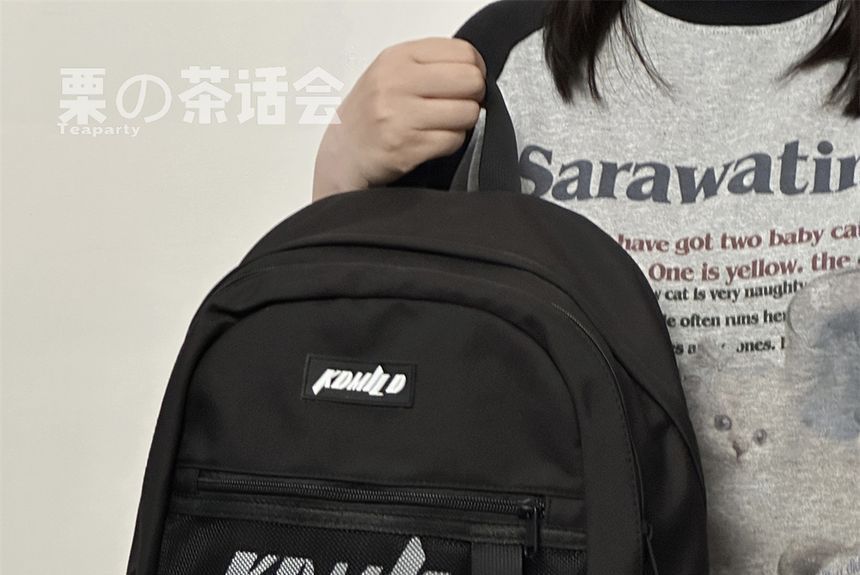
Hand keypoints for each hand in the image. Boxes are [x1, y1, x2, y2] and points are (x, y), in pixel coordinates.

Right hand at [312, 37, 486, 200]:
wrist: (343, 154)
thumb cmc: (371, 114)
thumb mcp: (391, 73)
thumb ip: (429, 64)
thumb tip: (476, 70)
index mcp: (397, 58)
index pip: (463, 53)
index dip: (474, 69)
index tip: (467, 83)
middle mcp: (397, 83)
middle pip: (470, 81)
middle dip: (473, 96)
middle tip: (460, 105)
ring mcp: (401, 116)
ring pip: (466, 112)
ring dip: (463, 123)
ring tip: (443, 125)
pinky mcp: (407, 147)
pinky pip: (454, 140)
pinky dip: (451, 143)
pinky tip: (433, 141)